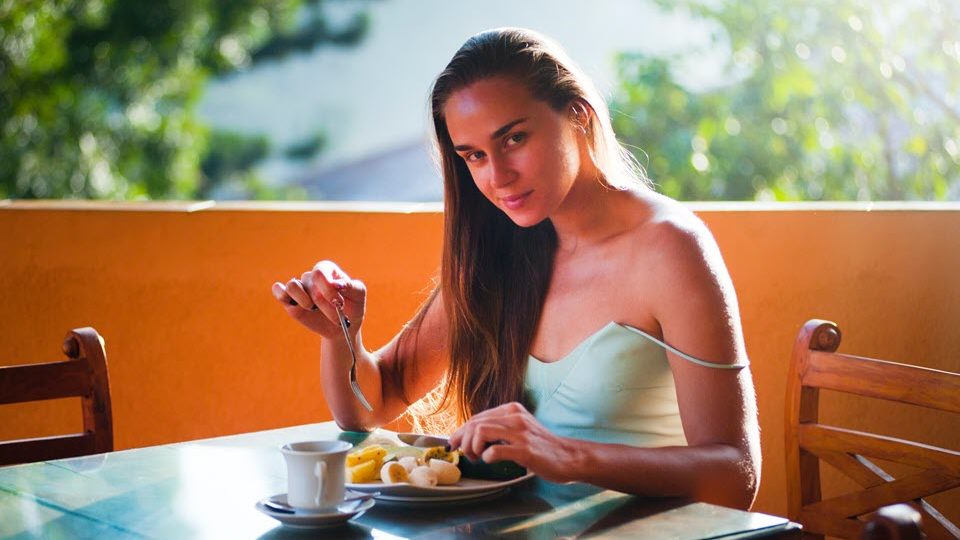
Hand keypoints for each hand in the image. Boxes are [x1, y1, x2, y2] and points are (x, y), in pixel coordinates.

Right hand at [271, 260, 366, 340]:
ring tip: (313, 309)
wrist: (343, 328)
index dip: (327, 289)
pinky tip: (297, 306)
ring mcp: (300, 288)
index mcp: (328, 270)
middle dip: (324, 303)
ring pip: (292, 286)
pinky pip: (278, 290)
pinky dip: (282, 296)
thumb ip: (351, 286)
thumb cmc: (352, 308)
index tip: (339, 303)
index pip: (320, 272)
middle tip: (336, 316)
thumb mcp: (359, 296)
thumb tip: (336, 284)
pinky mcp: (290, 300)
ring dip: (305, 302)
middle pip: (310, 282)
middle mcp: (312, 276)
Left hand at [448, 402, 580, 483]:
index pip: (477, 417)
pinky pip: (495, 451)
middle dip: (463, 440)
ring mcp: (521, 432)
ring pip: (481, 432)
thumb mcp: (519, 429)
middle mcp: (515, 417)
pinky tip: (490, 461)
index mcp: (512, 410)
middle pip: (475, 423)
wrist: (568, 457)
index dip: (461, 431)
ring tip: (477, 458)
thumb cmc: (541, 446)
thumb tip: (470, 435)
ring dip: (472, 448)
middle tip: (465, 455)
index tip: (454, 443)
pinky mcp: (525, 450)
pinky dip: (486, 457)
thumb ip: (500, 428)